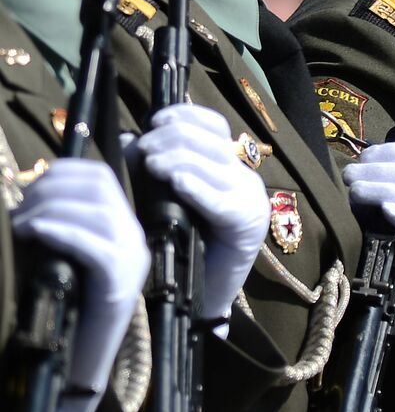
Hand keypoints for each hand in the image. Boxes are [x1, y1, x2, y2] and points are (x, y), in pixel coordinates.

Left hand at [12, 160, 149, 395]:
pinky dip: (63, 233)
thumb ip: (62, 226)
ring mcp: (131, 260)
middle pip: (100, 188)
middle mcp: (134, 237)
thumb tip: (29, 196)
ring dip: (50, 210)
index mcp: (124, 225)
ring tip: (20, 226)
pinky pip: (96, 247)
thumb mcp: (65, 256)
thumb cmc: (64, 306)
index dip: (64, 171)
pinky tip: (36, 233)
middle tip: (18, 211)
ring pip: (99, 213)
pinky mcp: (119, 284)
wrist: (80, 360)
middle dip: (51, 190)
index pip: (102, 176)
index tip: (30, 185)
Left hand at [137, 105, 268, 320]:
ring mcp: (248, 198)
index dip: (184, 115)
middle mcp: (242, 175)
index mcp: (226, 165)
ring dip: (178, 159)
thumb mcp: (164, 200)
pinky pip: (221, 199)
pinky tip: (176, 183)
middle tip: (144, 149)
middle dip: (172, 138)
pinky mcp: (247, 222)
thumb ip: (153, 170)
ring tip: (151, 165)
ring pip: (213, 163)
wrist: (203, 296)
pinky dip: (197, 187)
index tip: (153, 120)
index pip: (213, 124)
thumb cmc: (181, 246)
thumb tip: (129, 139)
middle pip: (209, 139)